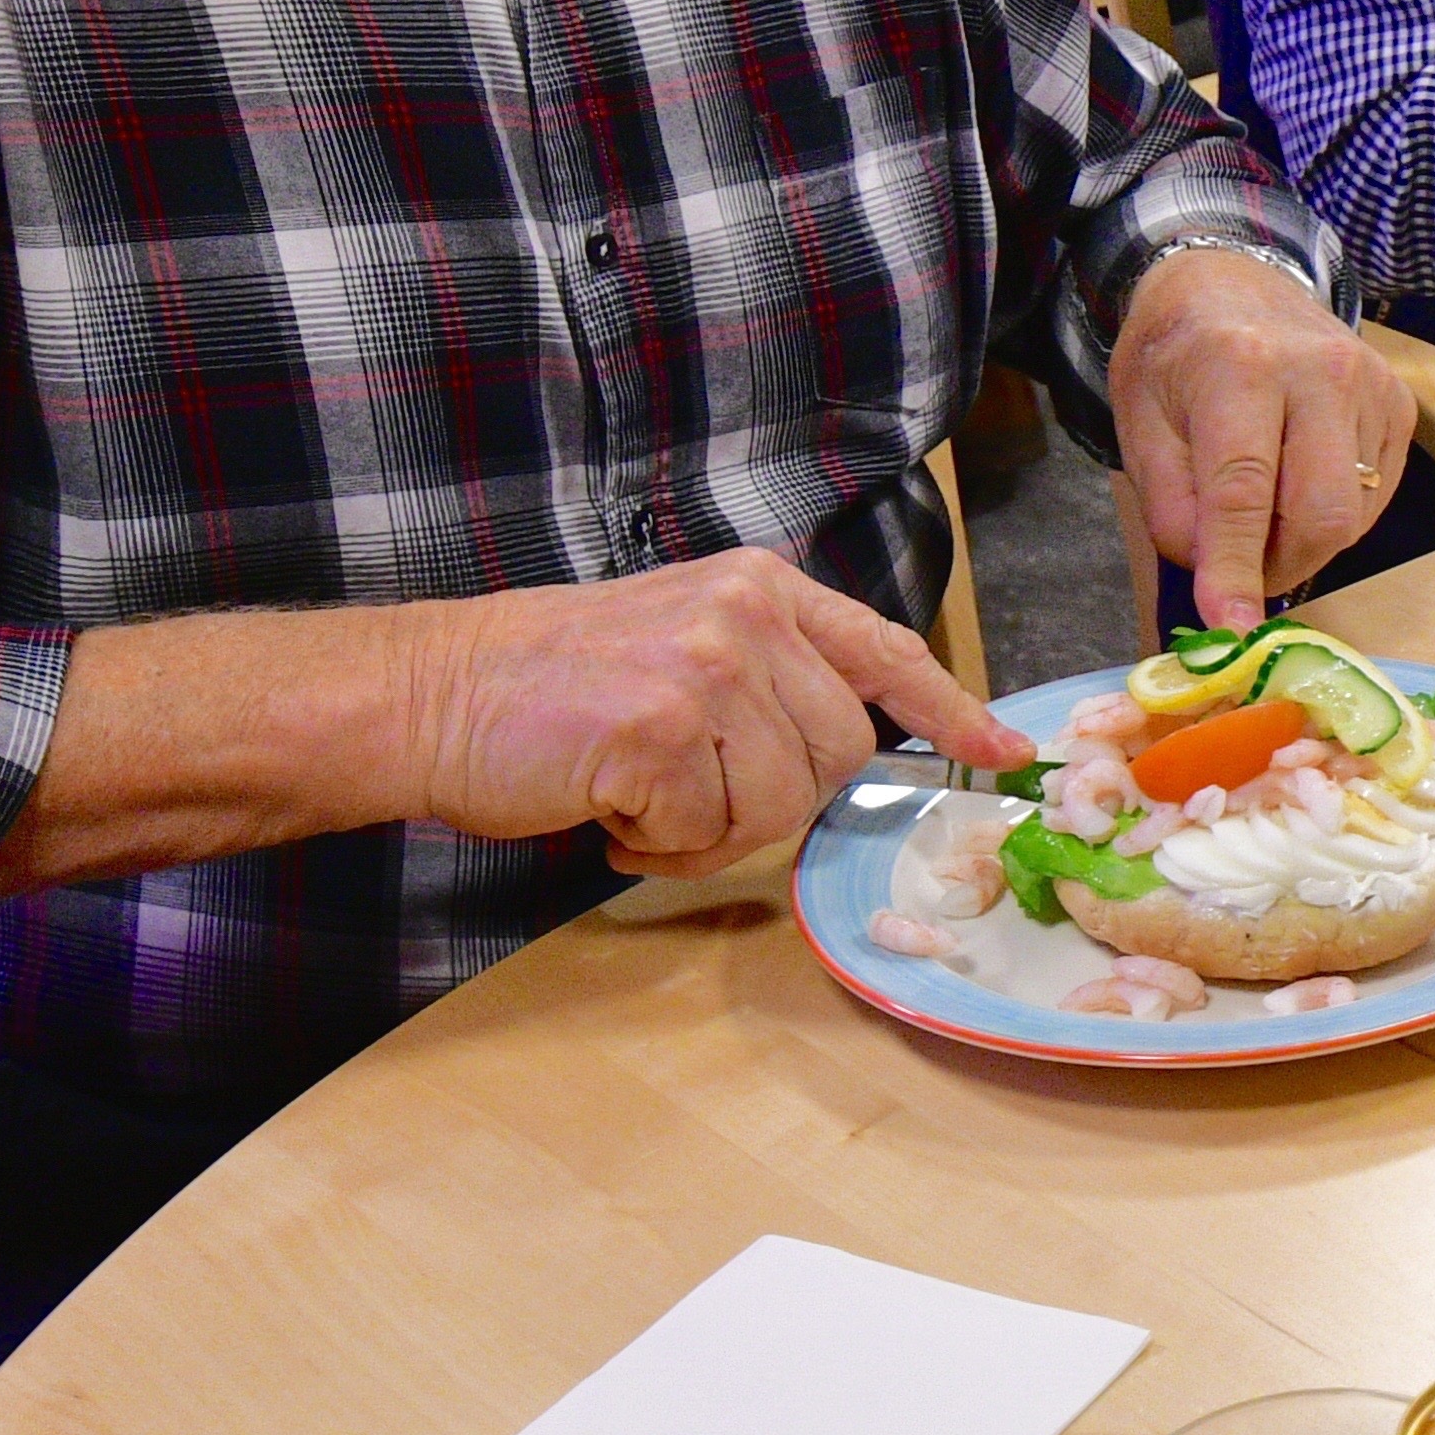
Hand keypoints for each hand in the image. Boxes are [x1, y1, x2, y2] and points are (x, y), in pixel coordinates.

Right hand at [396, 549, 1026, 876]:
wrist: (433, 692)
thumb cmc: (554, 688)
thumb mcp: (684, 642)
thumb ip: (771, 677)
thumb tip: (855, 749)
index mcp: (762, 590)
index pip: (886, 650)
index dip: (950, 711)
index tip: (1000, 753)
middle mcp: (746, 614)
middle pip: (841, 752)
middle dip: (776, 798)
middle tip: (688, 792)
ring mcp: (708, 667)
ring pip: (784, 801)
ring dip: (712, 829)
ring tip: (640, 796)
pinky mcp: (662, 729)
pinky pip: (710, 832)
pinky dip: (660, 845)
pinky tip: (608, 809)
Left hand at [1113, 243, 1412, 626]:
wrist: (1231, 278)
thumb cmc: (1176, 356)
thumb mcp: (1140, 423)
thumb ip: (1172, 506)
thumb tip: (1217, 583)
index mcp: (1242, 368)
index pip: (1243, 492)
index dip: (1235, 570)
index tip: (1230, 630)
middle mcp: (1322, 372)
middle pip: (1321, 514)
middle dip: (1279, 566)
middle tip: (1240, 573)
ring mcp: (1373, 387)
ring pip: (1353, 516)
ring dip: (1303, 542)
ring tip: (1263, 514)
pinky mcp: (1401, 405)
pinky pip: (1376, 497)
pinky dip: (1335, 515)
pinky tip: (1299, 484)